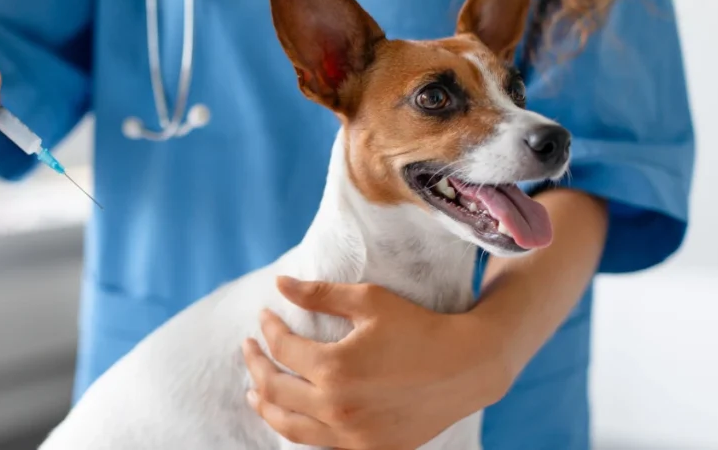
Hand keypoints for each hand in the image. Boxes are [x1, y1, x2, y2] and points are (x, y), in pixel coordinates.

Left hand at [241, 277, 514, 449]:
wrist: (467, 367)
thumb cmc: (419, 326)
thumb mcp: (369, 301)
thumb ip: (319, 294)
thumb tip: (280, 283)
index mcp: (334, 368)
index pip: (282, 348)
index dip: (268, 329)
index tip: (265, 315)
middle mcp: (337, 407)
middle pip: (275, 390)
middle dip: (256, 364)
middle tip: (249, 348)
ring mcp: (352, 435)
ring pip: (290, 426)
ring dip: (266, 407)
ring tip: (255, 392)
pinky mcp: (370, 449)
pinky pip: (321, 443)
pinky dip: (300, 428)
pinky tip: (295, 415)